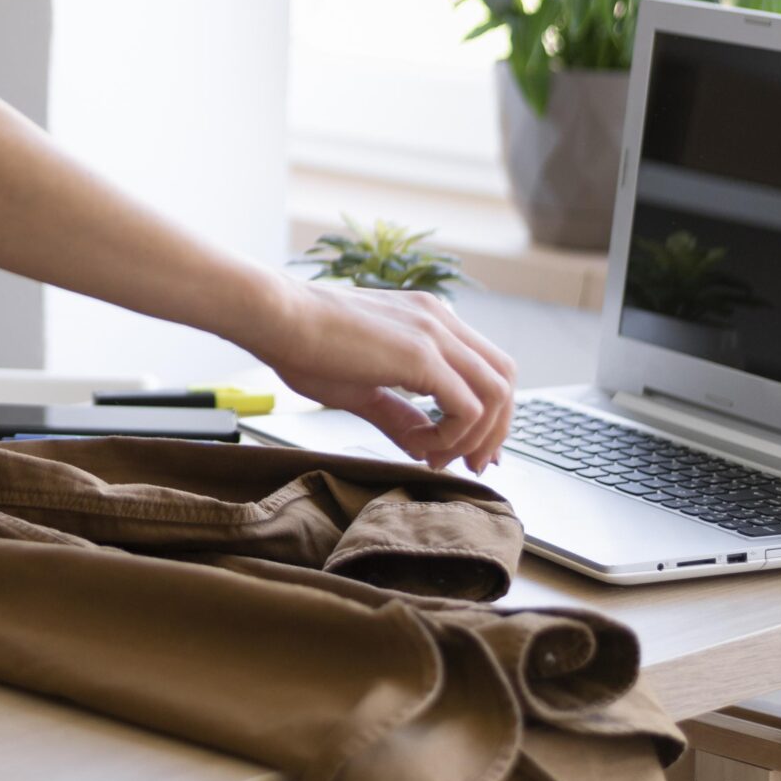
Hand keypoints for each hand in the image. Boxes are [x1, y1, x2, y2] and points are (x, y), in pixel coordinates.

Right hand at [260, 277, 517, 472]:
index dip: (488, 414)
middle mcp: (440, 320)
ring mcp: (435, 333)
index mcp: (428, 319)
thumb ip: (398, 414)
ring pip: (497, 393)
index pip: (487, 367)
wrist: (275, 317)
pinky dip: (454, 437)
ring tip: (438, 457)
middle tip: (468, 463)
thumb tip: (424, 445)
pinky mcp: (422, 355)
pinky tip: (420, 447)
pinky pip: (468, 408)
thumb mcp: (361, 386)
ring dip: (478, 436)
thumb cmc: (302, 344)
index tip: (466, 450)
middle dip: (495, 429)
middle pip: (504, 378)